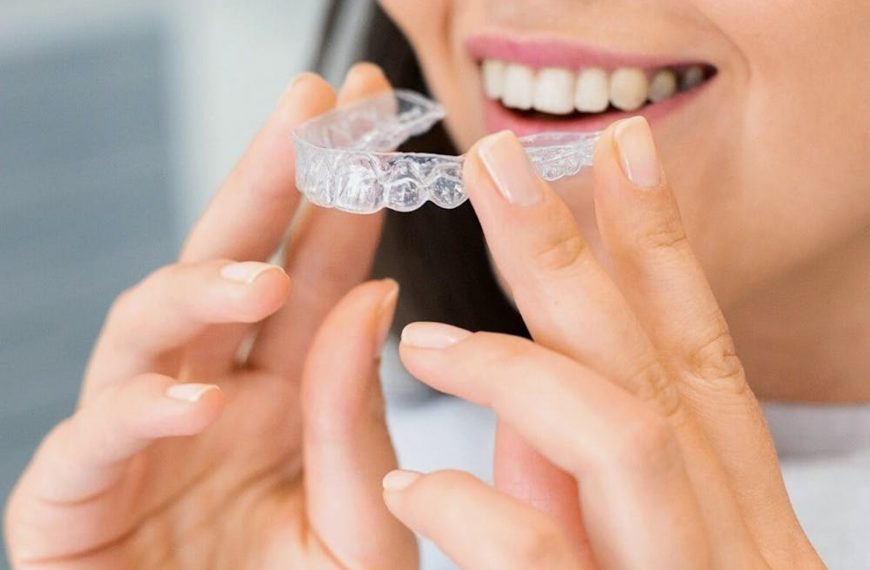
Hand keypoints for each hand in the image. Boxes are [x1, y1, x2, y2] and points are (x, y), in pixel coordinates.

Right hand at [4, 64, 416, 569]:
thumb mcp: (359, 531)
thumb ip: (360, 426)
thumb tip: (371, 295)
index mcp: (288, 399)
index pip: (315, 277)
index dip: (339, 199)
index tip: (370, 119)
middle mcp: (213, 398)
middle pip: (230, 266)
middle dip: (265, 182)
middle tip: (308, 105)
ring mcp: (139, 441)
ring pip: (149, 329)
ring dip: (199, 291)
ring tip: (258, 279)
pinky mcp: (71, 502)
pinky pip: (92, 441)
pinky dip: (138, 414)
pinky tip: (195, 404)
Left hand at [385, 119, 823, 568]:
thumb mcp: (623, 562)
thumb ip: (572, 486)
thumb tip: (517, 398)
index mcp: (735, 513)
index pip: (700, 354)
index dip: (661, 246)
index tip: (621, 153)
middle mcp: (732, 537)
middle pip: (658, 365)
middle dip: (573, 254)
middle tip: (500, 167)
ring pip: (624, 433)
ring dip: (512, 367)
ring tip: (423, 341)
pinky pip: (538, 545)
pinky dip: (464, 504)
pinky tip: (408, 489)